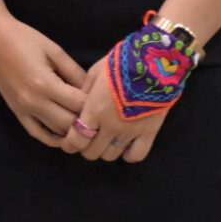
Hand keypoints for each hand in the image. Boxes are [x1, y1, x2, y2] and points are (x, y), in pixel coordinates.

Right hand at [0, 11, 89, 148]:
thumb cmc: (24, 38)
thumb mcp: (55, 51)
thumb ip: (76, 72)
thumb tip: (95, 91)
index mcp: (45, 84)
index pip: (80, 105)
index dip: (96, 104)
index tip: (105, 100)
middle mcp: (34, 102)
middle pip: (71, 124)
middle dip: (88, 121)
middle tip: (100, 115)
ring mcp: (23, 109)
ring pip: (57, 132)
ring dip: (73, 130)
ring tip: (87, 124)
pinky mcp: (16, 111)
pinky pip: (37, 134)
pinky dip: (54, 139)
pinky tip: (66, 135)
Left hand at [61, 47, 171, 164]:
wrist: (151, 65)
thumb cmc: (119, 65)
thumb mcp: (93, 74)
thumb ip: (84, 94)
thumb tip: (77, 107)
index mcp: (93, 111)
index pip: (76, 140)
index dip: (70, 145)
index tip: (69, 143)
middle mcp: (109, 126)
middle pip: (91, 152)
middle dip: (85, 148)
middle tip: (87, 139)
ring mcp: (130, 132)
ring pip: (111, 156)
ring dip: (104, 151)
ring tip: (105, 141)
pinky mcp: (149, 133)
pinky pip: (137, 156)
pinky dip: (128, 155)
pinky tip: (125, 147)